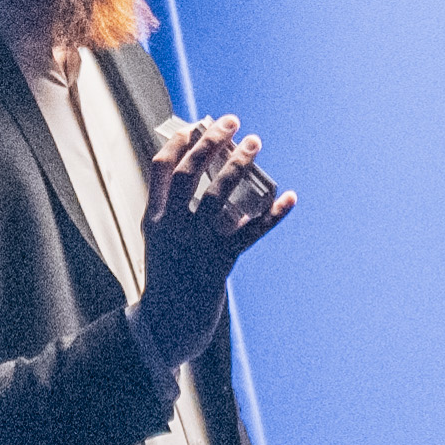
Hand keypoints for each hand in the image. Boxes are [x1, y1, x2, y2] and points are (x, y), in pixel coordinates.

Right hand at [142, 111, 295, 285]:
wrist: (170, 323)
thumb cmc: (169, 275)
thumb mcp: (160, 240)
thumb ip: (174, 210)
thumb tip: (203, 172)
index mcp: (154, 218)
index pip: (161, 168)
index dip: (179, 143)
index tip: (195, 125)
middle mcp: (172, 227)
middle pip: (190, 173)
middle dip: (211, 142)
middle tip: (231, 121)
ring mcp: (196, 244)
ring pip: (219, 195)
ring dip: (239, 164)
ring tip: (254, 142)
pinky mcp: (221, 261)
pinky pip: (252, 231)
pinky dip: (273, 213)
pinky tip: (290, 196)